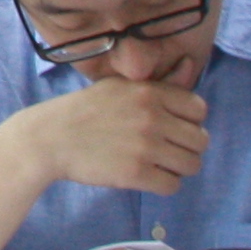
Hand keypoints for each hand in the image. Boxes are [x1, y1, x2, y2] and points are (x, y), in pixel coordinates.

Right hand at [22, 77, 209, 194]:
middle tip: (166, 150)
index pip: (199, 110)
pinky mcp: (135, 174)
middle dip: (186, 148)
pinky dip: (163, 184)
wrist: (50, 137)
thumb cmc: (86, 110)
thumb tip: (190, 63)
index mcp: (150, 92)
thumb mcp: (121, 86)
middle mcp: (152, 117)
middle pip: (200, 140)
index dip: (189, 121)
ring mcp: (145, 147)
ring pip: (191, 165)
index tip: (172, 127)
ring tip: (158, 164)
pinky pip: (172, 186)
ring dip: (177, 168)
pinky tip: (147, 177)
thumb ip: (160, 81)